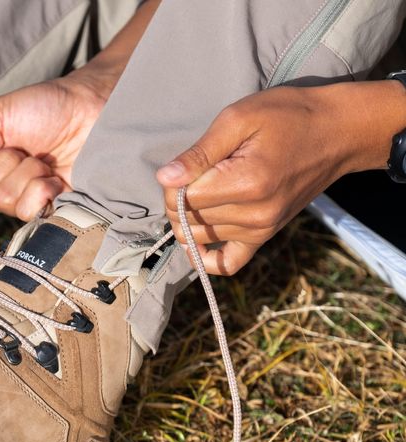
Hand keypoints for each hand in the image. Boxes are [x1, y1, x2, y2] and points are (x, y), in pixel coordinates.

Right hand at [0, 66, 117, 220]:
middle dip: (1, 170)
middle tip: (22, 149)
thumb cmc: (44, 106)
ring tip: (44, 158)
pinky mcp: (55, 209)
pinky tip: (56, 176)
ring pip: (8, 204)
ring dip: (26, 176)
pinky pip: (34, 213)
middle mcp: (4, 187)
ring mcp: (30, 200)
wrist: (93, 106)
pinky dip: (42, 191)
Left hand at [157, 82, 405, 275]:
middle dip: (177, 199)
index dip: (172, 182)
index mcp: (245, 183)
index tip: (186, 164)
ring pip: (198, 237)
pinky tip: (198, 240)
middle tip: (194, 175)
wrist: (337, 131)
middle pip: (186, 219)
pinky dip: (206, 257)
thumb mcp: (239, 119)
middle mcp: (254, 214)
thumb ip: (199, 153)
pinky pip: (227, 264)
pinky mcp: (265, 236)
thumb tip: (164, 178)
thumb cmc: (288, 116)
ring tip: (204, 192)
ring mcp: (261, 229)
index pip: (181, 199)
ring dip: (189, 219)